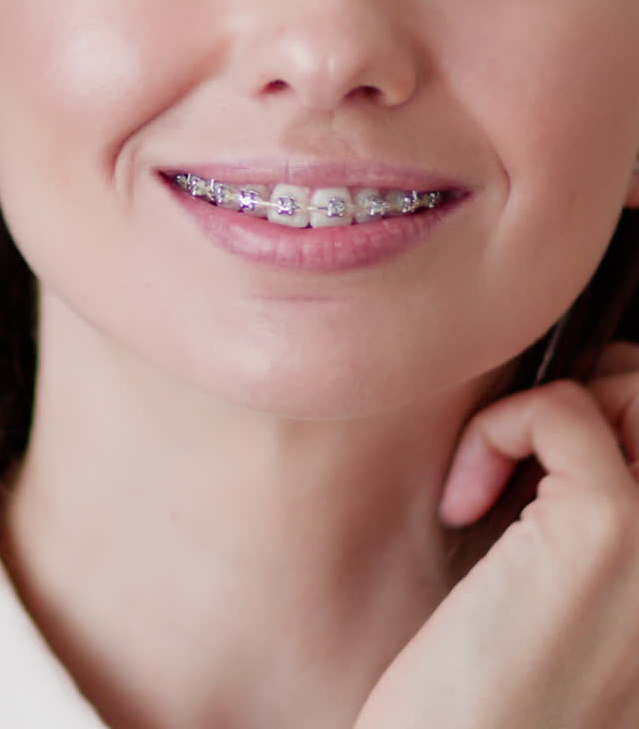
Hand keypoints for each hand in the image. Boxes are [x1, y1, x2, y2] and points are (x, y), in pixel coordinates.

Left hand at [355, 347, 638, 728]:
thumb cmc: (493, 702)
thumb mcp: (576, 608)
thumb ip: (606, 531)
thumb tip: (590, 422)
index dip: (618, 424)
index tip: (546, 471)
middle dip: (590, 403)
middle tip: (521, 467)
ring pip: (633, 386)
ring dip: (549, 411)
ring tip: (494, 483)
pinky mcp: (613, 530)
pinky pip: (561, 409)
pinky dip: (496, 430)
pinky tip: (460, 505)